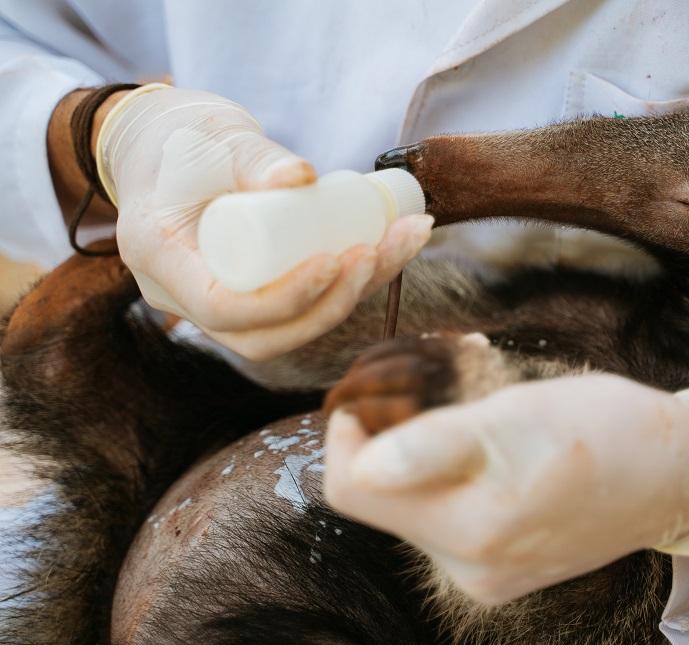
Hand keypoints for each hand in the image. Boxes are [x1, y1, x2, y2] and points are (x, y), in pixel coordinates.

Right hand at [96, 84, 431, 359]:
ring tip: (400, 243)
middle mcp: (181, 296)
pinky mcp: (250, 296)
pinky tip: (392, 248)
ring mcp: (215, 302)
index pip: (223, 309)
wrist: (162, 143)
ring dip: (351, 295)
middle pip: (263, 336)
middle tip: (375, 253)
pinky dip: (348, 285)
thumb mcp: (213, 136)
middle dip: (330, 304)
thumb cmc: (181, 136)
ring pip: (287, 328)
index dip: (286, 297)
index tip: (333, 259)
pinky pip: (299, 307)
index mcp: (159, 256)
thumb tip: (303, 178)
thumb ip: (253, 155)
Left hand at [325, 374, 688, 604]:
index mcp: (471, 530)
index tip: (370, 389)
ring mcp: (486, 573)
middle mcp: (469, 567)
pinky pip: (448, 516)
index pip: (353, 488)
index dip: (349, 430)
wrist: (678, 474)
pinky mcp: (501, 567)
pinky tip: (489, 441)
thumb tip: (365, 465)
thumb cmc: (609, 430)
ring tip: (472, 405)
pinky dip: (453, 472)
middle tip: (430, 383)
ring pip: (414, 503)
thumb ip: (439, 444)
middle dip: (392, 433)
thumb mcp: (521, 416)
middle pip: (382, 496)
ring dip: (424, 449)